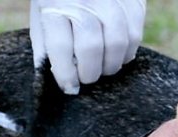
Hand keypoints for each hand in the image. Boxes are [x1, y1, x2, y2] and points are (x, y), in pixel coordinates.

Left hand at [29, 0, 145, 93]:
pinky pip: (135, 37)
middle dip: (89, 72)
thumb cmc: (59, 2)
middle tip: (87, 78)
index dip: (66, 74)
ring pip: (117, 44)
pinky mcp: (133, 1)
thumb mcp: (42, 17)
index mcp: (54, 3)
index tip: (69, 87)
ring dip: (110, 65)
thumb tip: (64, 81)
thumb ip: (47, 47)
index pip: (60, 46)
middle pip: (91, 47)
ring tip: (102, 68)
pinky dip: (126, 53)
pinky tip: (115, 54)